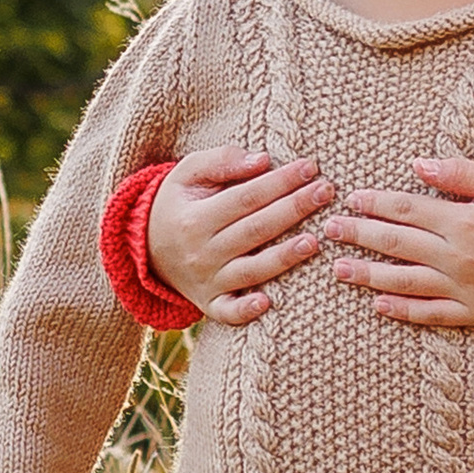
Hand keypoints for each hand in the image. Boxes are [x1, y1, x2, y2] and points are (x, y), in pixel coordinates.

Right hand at [146, 146, 331, 322]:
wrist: (146, 247)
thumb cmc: (179, 204)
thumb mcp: (188, 174)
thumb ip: (223, 161)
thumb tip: (263, 160)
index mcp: (196, 218)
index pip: (247, 197)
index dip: (280, 182)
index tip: (309, 167)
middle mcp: (201, 252)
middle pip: (255, 230)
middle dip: (294, 209)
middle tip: (326, 192)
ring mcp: (206, 281)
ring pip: (252, 270)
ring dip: (283, 258)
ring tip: (314, 241)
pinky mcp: (210, 304)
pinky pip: (228, 311)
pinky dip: (245, 310)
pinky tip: (268, 303)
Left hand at [323, 157, 473, 328]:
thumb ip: (461, 173)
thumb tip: (417, 164)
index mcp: (464, 220)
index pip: (406, 209)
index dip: (374, 203)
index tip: (350, 198)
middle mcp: (458, 256)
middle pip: (396, 243)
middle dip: (359, 235)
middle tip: (329, 231)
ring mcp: (464, 287)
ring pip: (404, 281)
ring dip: (367, 275)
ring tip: (339, 269)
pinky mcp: (473, 312)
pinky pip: (430, 313)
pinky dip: (402, 310)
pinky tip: (378, 304)